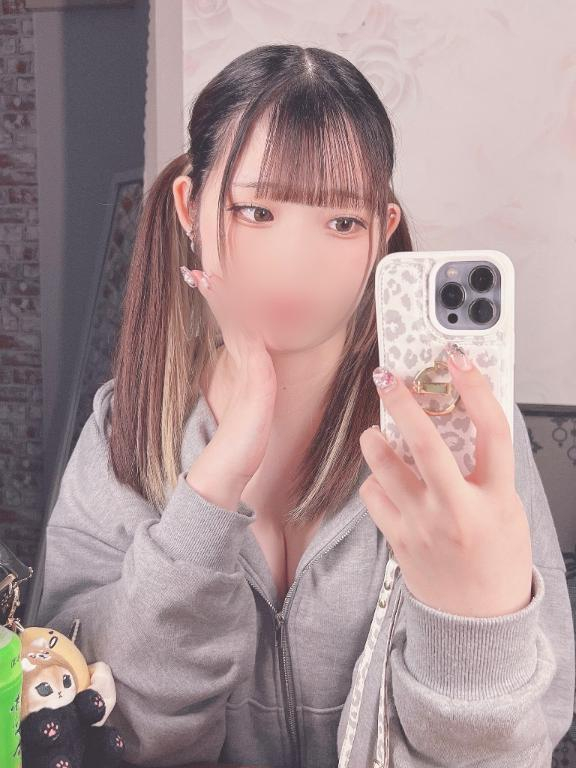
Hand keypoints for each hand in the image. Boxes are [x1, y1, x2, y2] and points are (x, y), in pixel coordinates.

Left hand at [181, 266, 276, 483]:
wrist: (233, 464)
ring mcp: (257, 369)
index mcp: (243, 366)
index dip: (217, 302)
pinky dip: (234, 317)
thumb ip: (218, 380)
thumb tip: (205, 366)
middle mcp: (253, 363)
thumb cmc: (227, 436)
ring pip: (244, 323)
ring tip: (204, 277)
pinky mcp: (259, 378)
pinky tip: (220, 303)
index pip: (230, 325)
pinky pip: (248, 339)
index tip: (196, 279)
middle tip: (197, 269)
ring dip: (224, 298)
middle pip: (239, 319)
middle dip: (220, 292)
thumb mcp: (220, 401)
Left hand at [358, 342, 532, 617]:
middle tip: (387, 377)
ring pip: (384, 468)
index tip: (459, 360)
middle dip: (402, 402)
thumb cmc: (497, 560)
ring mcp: (422, 527)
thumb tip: (456, 419)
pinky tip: (383, 480)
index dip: (476, 388)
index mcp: (496, 499)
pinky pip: (371, 496)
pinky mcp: (397, 540)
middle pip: (426, 443)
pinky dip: (373, 480)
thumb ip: (485, 468)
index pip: (492, 431)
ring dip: (374, 440)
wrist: (478, 620)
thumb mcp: (507, 508)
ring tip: (376, 432)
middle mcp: (457, 511)